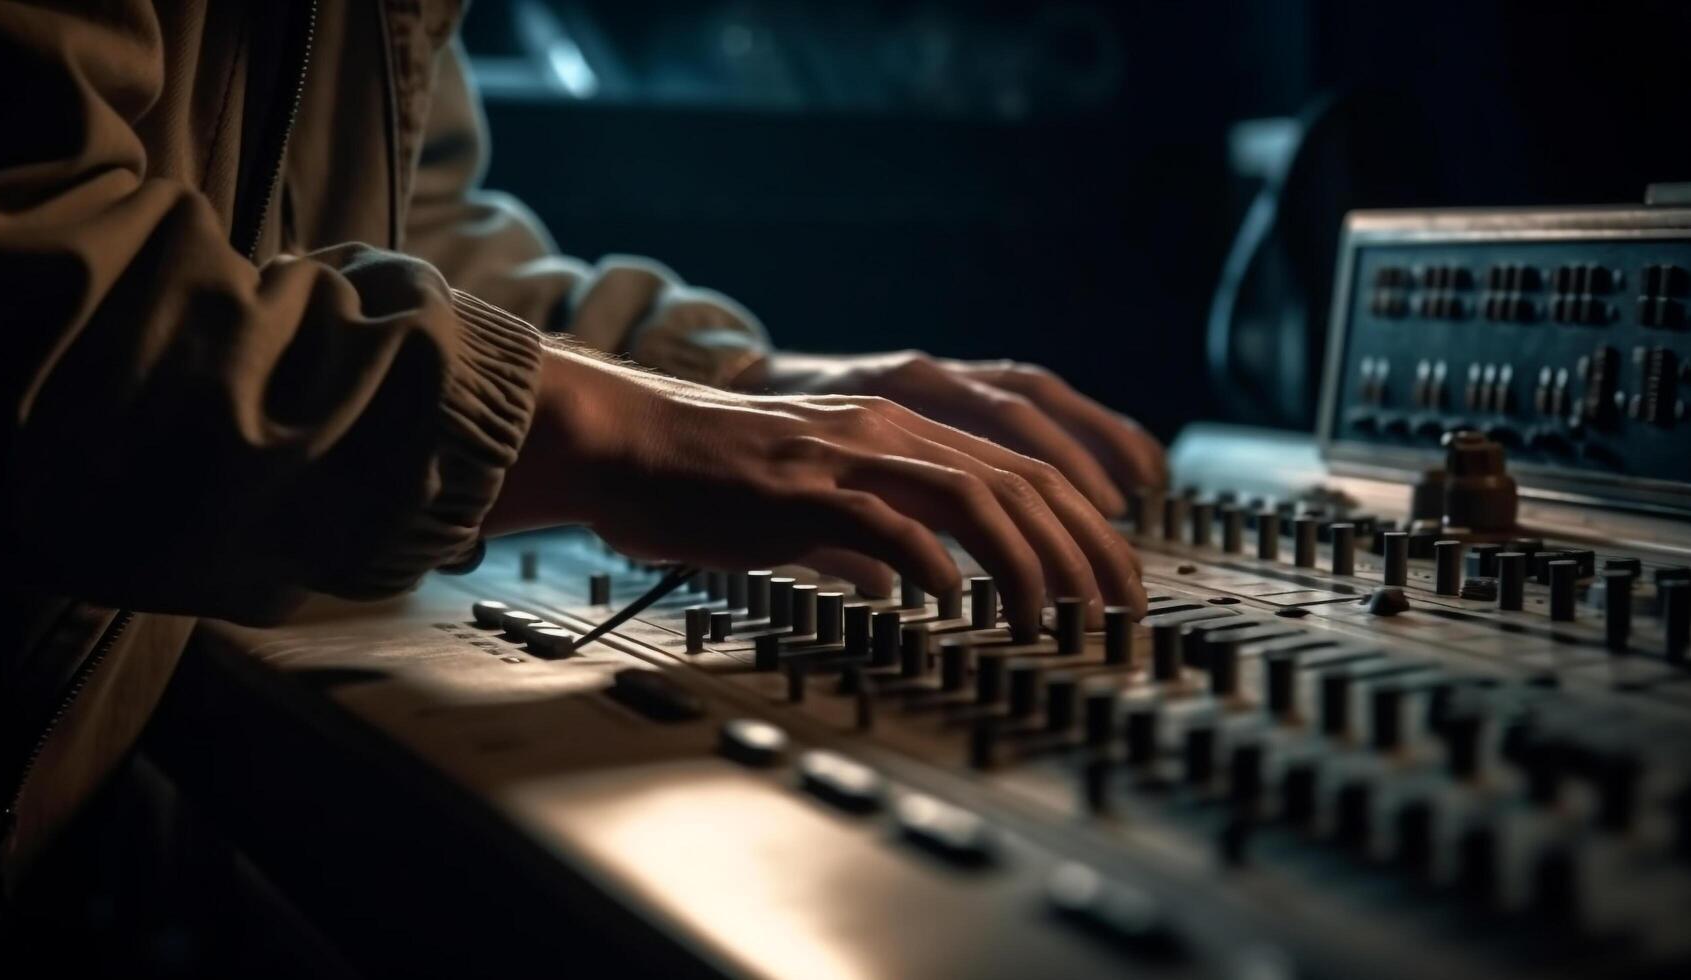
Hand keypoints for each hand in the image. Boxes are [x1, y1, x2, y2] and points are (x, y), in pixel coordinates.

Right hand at [485, 344, 1147, 630]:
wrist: (624, 442)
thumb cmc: (708, 479)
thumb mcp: (808, 508)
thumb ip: (863, 538)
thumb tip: (902, 585)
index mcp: (898, 426)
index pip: (1022, 470)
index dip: (1084, 525)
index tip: (1115, 584)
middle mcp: (886, 427)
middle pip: (1019, 480)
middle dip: (1084, 549)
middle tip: (1118, 610)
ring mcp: (845, 453)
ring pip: (972, 494)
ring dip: (1027, 561)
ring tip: (1056, 619)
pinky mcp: (800, 488)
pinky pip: (884, 522)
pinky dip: (930, 561)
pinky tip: (955, 602)